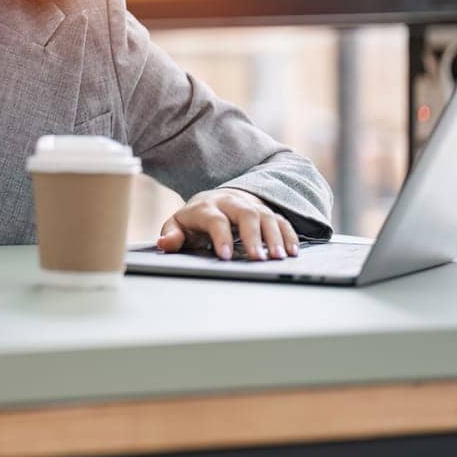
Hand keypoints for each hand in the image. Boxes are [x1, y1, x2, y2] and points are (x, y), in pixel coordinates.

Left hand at [158, 187, 298, 260]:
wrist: (215, 198)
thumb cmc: (195, 219)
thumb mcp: (178, 226)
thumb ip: (171, 235)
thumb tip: (165, 244)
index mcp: (206, 207)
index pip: (215, 219)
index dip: (220, 236)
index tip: (225, 256)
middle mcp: (231, 202)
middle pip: (245, 214)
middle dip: (253, 236)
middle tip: (259, 258)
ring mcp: (250, 205)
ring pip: (266, 216)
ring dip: (274, 237)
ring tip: (279, 257)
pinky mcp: (266, 211)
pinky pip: (280, 220)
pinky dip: (288, 235)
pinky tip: (292, 252)